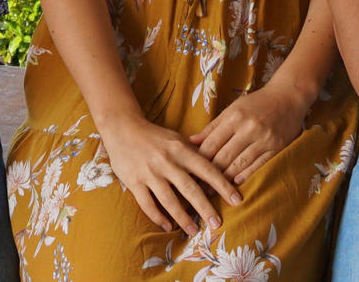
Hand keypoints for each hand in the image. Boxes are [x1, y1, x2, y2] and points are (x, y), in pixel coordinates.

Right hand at [96, 114, 240, 235]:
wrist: (122, 127)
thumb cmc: (154, 136)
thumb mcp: (176, 139)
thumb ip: (193, 154)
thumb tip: (216, 169)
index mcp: (180, 149)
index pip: (207, 169)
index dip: (223, 185)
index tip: (236, 200)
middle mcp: (166, 161)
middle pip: (190, 189)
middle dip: (205, 208)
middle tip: (217, 224)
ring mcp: (149, 172)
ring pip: (169, 200)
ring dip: (182, 218)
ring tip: (193, 231)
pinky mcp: (133, 181)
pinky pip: (147, 204)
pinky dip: (158, 217)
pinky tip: (167, 226)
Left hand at [188, 81, 309, 184]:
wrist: (288, 97)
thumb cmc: (256, 103)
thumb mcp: (233, 109)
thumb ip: (213, 127)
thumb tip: (192, 141)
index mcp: (234, 117)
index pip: (212, 143)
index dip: (199, 159)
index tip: (191, 171)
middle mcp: (249, 128)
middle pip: (224, 157)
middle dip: (210, 174)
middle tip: (199, 188)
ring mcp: (264, 139)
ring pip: (240, 164)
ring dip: (225, 179)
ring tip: (214, 190)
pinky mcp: (277, 147)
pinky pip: (258, 165)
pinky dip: (246, 175)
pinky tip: (236, 182)